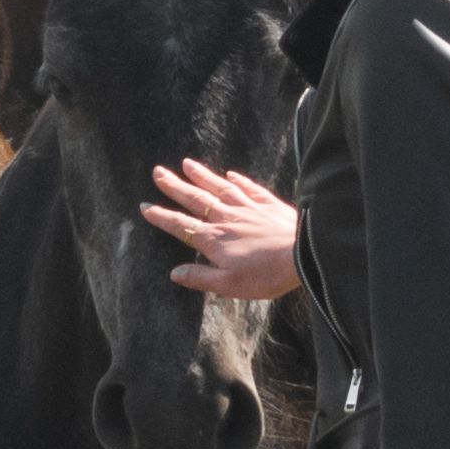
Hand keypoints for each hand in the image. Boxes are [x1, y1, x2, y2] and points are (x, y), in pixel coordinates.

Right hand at [146, 160, 301, 300]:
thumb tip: (174, 273)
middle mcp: (227, 218)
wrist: (304, 255)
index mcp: (214, 239)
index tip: (145, 206)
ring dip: (202, 175)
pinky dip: (238, 180)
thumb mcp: (229, 284)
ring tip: (186, 163)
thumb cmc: (266, 275)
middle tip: (158, 171)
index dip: (161, 216)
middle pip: (196, 199)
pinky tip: (231, 174)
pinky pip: (250, 188)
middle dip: (175, 186)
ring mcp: (249, 208)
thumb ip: (200, 277)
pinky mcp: (270, 205)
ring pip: (220, 188)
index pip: (181, 225)